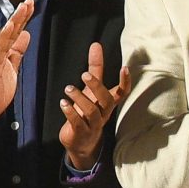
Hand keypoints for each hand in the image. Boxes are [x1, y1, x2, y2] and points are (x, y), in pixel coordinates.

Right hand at [0, 0, 36, 139]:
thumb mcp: (12, 67)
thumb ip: (17, 51)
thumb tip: (26, 35)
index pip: (13, 31)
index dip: (22, 18)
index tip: (30, 5)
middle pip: (9, 29)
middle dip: (20, 14)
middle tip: (30, 0)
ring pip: (5, 34)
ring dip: (14, 20)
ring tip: (23, 7)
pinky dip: (5, 35)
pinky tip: (11, 26)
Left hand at [58, 43, 136, 169]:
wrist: (82, 143)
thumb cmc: (88, 112)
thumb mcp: (91, 90)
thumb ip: (95, 68)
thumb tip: (96, 45)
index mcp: (108, 103)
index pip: (122, 92)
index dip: (125, 82)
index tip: (124, 68)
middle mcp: (103, 113)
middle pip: (106, 100)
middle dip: (97, 87)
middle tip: (84, 75)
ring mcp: (93, 124)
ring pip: (92, 111)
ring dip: (80, 99)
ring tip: (68, 89)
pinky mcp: (81, 132)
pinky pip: (78, 123)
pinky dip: (70, 112)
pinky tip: (63, 104)